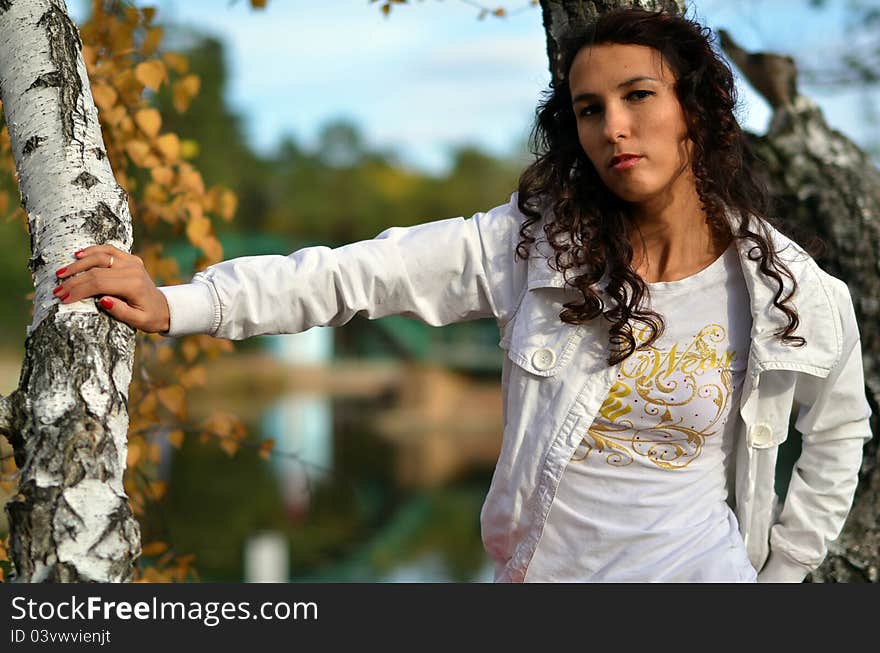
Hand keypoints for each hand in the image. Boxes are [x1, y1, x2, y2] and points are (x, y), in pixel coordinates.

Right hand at [54, 244, 170, 333]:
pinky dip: (92, 251)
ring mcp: (132, 262)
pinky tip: (78, 255)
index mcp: (134, 285)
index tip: (63, 298)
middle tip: (57, 290)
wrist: (164, 307)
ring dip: (78, 264)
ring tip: (62, 273)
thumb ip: (121, 312)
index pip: (99, 283)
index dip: (79, 290)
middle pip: (96, 270)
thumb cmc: (150, 317)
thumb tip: (102, 300)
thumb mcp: (139, 321)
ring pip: (100, 256)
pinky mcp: (130, 259)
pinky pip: (109, 250)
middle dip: (74, 281)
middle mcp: (133, 270)